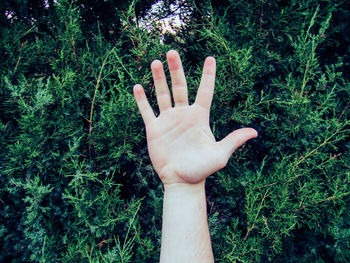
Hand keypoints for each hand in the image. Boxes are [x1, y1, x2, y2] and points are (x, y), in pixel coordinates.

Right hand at [133, 50, 256, 184]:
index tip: (210, 58)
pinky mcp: (154, 129)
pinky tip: (137, 87)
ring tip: (155, 62)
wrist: (182, 181)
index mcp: (200, 117)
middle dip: (176, 69)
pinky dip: (142, 100)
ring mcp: (168, 120)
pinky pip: (147, 111)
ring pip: (162, 94)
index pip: (205, 91)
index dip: (208, 75)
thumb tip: (255, 132)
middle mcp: (184, 114)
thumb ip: (234, 141)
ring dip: (158, 79)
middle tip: (171, 51)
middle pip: (180, 87)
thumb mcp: (220, 154)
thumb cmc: (202, 169)